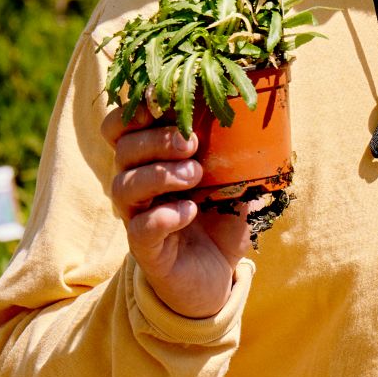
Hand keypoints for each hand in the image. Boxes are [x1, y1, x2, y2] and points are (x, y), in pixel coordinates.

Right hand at [102, 102, 251, 319]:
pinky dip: (164, 215)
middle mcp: (136, 184)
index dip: (134, 111)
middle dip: (156, 139)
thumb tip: (257, 109)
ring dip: (160, 174)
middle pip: (122, 149)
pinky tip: (190, 211)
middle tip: (192, 144)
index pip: (120, 126)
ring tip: (196, 176)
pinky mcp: (147, 250)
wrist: (218, 274)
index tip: (163, 101)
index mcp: (150, 159)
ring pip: (124, 185)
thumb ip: (236, 148)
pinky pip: (141, 228)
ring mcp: (138, 216)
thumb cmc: (220, 217)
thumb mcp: (232, 177)